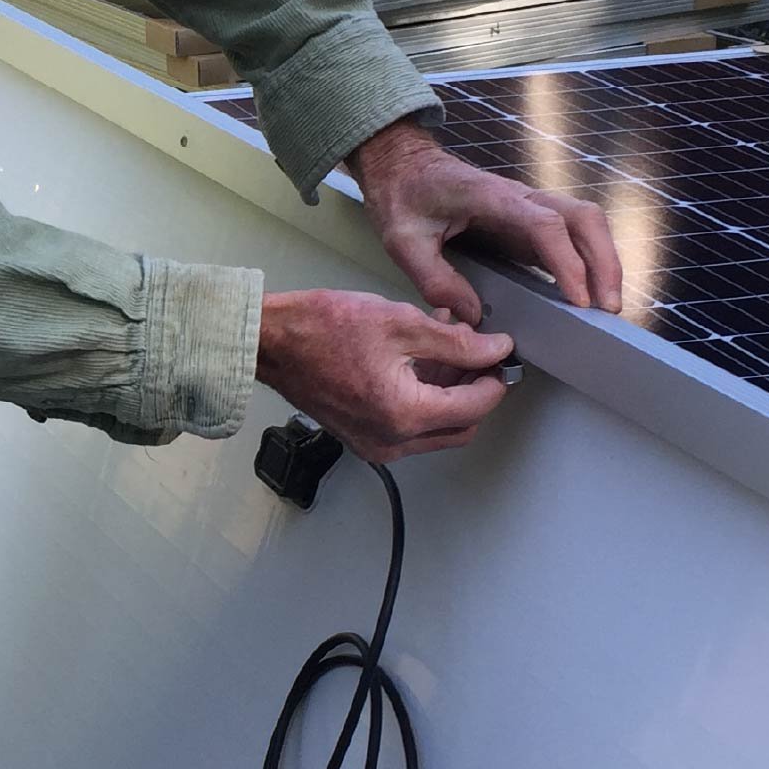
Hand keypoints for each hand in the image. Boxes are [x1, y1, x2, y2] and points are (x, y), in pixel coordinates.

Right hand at [257, 289, 513, 462]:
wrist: (270, 343)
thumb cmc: (323, 329)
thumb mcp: (401, 324)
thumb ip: (457, 342)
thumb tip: (496, 350)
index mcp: (405, 414)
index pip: (476, 405)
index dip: (495, 376)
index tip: (498, 351)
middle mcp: (392, 442)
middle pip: (461, 427)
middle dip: (474, 390)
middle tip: (474, 352)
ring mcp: (374, 444)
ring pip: (436, 430)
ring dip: (449, 395)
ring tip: (444, 348)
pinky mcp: (361, 438)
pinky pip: (408, 429)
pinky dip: (422, 401)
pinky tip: (417, 362)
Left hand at [349, 120, 622, 323]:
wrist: (403, 165)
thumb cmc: (403, 196)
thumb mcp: (404, 242)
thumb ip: (436, 279)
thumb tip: (473, 316)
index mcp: (490, 197)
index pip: (545, 225)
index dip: (567, 262)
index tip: (577, 298)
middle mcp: (520, 197)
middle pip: (583, 218)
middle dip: (604, 262)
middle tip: (607, 308)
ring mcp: (528, 206)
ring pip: (585, 223)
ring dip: (603, 260)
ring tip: (606, 304)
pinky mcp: (528, 219)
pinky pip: (570, 234)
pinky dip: (587, 259)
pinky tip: (588, 291)